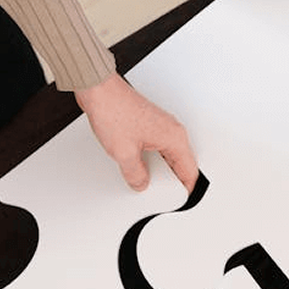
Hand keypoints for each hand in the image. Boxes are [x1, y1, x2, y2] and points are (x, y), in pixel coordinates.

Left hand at [75, 73, 198, 191]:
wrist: (99, 89)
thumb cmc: (113, 110)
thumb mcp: (124, 153)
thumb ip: (135, 175)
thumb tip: (140, 183)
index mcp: (174, 138)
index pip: (190, 172)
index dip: (184, 190)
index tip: (177, 199)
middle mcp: (172, 131)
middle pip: (180, 165)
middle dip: (170, 180)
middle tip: (158, 190)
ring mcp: (161, 127)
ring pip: (168, 156)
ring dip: (158, 169)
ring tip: (143, 177)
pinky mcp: (150, 125)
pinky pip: (157, 148)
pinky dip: (150, 159)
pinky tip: (137, 164)